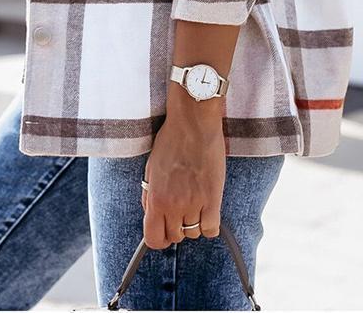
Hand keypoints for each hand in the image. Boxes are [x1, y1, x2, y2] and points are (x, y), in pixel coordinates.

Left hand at [141, 87, 225, 249]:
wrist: (193, 123)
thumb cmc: (171, 140)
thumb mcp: (150, 167)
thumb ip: (149, 194)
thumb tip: (150, 213)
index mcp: (155, 198)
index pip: (153, 239)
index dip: (158, 238)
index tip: (163, 231)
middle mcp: (174, 205)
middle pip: (175, 237)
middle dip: (176, 227)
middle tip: (180, 211)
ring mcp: (194, 203)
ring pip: (194, 233)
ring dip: (193, 223)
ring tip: (195, 204)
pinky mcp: (213, 198)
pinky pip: (212, 229)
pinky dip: (210, 223)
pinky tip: (208, 210)